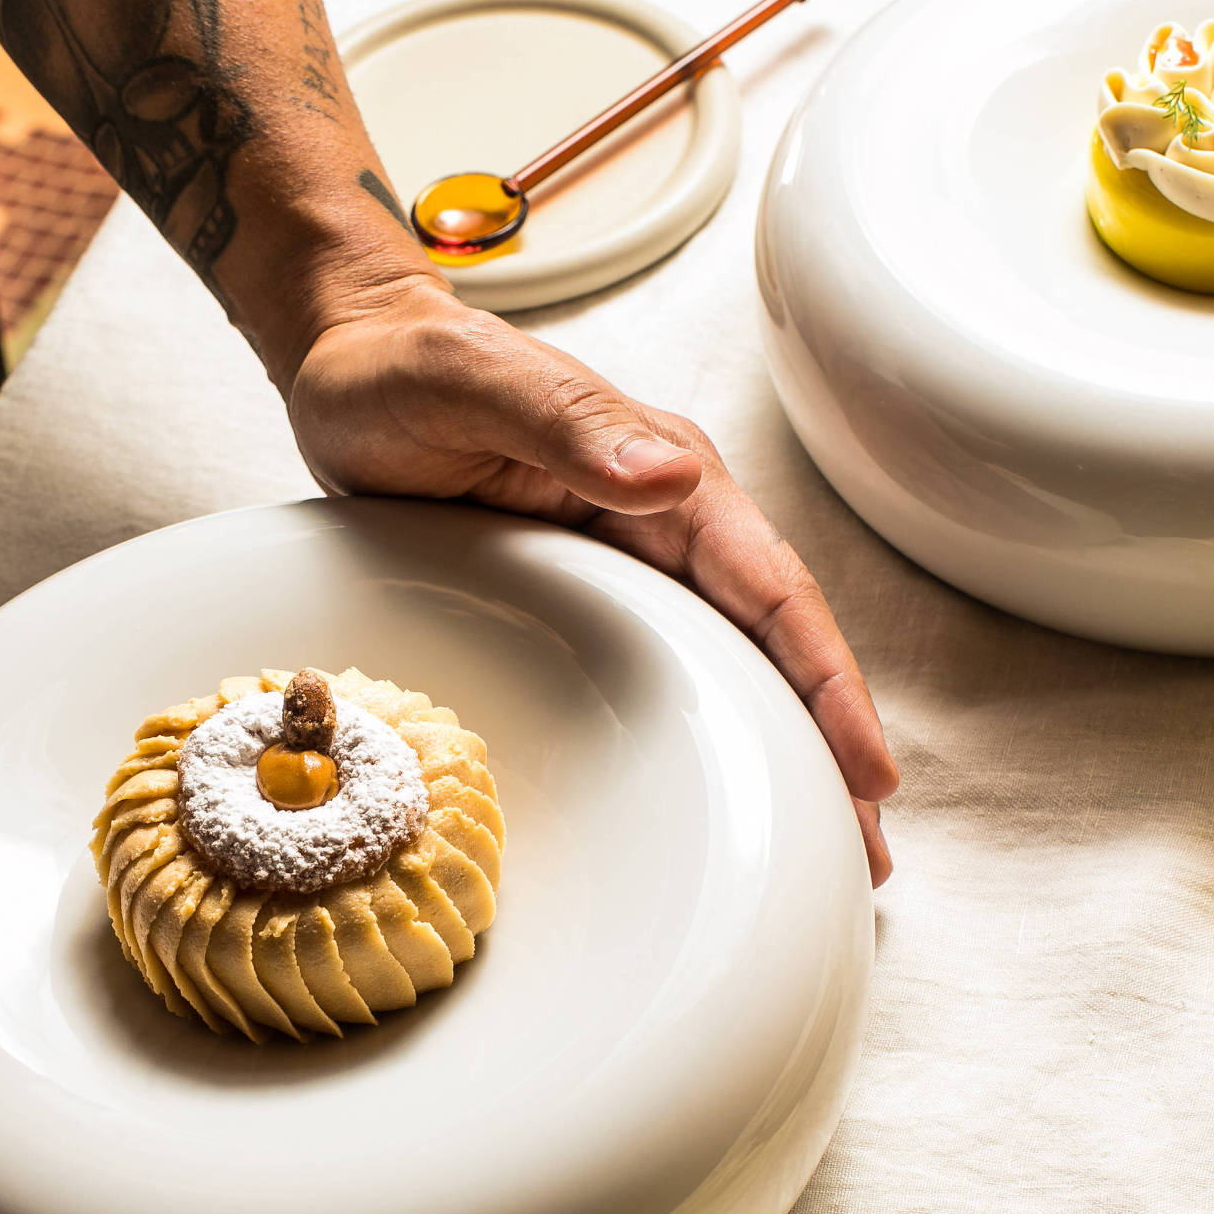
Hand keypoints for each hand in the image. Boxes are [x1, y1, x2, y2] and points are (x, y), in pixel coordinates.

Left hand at [286, 278, 898, 882]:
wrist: (346, 361)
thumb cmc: (397, 367)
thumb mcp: (469, 383)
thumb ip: (565, 421)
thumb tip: (673, 476)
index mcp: (664, 472)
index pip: (772, 589)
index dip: (826, 681)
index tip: (867, 768)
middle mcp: (667, 516)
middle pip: (774, 644)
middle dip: (828, 742)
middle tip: (866, 852)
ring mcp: (631, 558)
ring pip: (732, 664)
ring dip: (780, 749)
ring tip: (821, 846)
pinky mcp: (589, 592)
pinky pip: (669, 668)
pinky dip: (711, 730)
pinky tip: (721, 789)